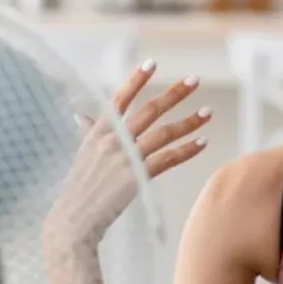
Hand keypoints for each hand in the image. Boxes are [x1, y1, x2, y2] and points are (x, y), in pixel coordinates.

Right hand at [47, 59, 211, 245]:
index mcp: (97, 132)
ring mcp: (124, 158)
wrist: (73, 221)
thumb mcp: (82, 155)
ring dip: (188, 121)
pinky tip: (202, 142)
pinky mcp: (136, 178)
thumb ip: (88, 133)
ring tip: (208, 112)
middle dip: (174, 94)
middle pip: (148, 110)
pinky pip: (167, 159)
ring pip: (163, 133)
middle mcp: (111, 141)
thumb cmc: (78, 190)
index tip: (153, 62)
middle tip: (195, 79)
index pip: (118, 99)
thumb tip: (83, 115)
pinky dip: (186, 150)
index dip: (136, 80)